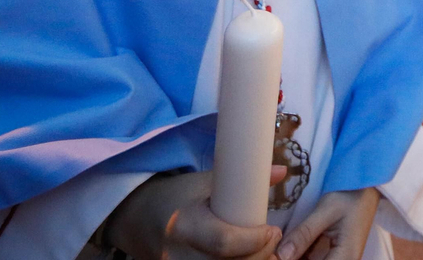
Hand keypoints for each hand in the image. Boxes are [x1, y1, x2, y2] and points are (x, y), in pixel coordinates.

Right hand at [108, 168, 285, 259]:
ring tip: (263, 251)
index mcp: (183, 224)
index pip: (224, 242)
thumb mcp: (205, 182)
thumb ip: (243, 179)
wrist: (140, 219)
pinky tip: (247, 259)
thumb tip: (282, 172)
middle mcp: (177, 254)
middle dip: (259, 255)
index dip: (254, 240)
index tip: (272, 230)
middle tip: (272, 239)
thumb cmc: (177, 197)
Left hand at [276, 188, 379, 259]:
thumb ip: (304, 234)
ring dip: (295, 255)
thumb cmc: (350, 194)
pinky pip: (312, 259)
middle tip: (275, 248)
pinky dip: (301, 253)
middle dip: (292, 258)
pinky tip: (288, 245)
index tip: (275, 254)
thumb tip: (280, 256)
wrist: (366, 187)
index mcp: (345, 257)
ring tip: (279, 246)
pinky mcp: (333, 256)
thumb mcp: (325, 211)